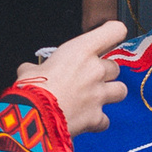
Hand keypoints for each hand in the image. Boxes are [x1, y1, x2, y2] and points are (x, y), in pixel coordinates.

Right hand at [14, 20, 128, 134]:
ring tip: (96, 98)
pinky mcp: (97, 117)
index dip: (113, 33)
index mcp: (81, 51)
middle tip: (88, 78)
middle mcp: (95, 70)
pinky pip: (105, 120)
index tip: (108, 38)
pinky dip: (98, 121)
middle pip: (115, 66)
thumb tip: (30, 71)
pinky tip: (86, 120)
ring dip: (111, 93)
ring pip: (121, 90)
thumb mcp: (30, 69)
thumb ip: (36, 67)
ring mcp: (99, 94)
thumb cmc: (32, 89)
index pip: (114, 31)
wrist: (35, 117)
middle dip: (104, 73)